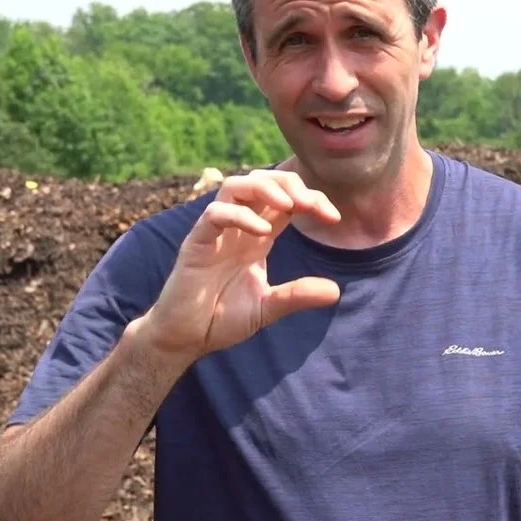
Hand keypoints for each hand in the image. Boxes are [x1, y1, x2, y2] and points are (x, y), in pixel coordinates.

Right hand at [135, 169, 341, 362]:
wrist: (185, 338)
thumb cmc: (220, 318)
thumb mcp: (267, 307)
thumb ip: (296, 295)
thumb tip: (336, 291)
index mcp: (256, 236)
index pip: (285, 200)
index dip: (311, 199)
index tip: (333, 217)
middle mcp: (237, 227)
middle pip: (261, 181)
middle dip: (290, 184)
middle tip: (311, 205)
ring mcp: (215, 232)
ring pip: (236, 186)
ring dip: (265, 188)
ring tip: (289, 206)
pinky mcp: (196, 243)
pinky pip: (215, 214)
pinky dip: (240, 216)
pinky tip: (262, 233)